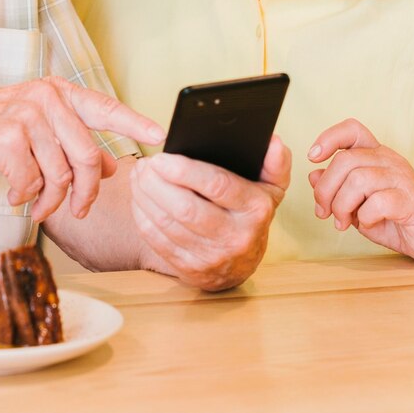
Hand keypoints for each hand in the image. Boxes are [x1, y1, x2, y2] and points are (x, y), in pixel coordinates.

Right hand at [0, 76, 164, 221]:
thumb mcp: (32, 129)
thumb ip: (70, 141)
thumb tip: (109, 165)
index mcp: (55, 91)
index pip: (104, 107)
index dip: (134, 122)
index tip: (160, 135)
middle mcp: (44, 98)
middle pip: (87, 155)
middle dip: (86, 191)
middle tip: (79, 210)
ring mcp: (25, 116)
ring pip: (61, 174)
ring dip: (52, 200)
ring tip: (36, 204)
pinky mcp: (6, 139)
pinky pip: (33, 182)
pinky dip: (25, 196)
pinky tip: (13, 193)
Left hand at [129, 136, 290, 290]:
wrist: (242, 264)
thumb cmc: (251, 213)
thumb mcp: (271, 187)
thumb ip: (275, 162)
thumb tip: (273, 142)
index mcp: (255, 209)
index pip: (217, 185)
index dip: (185, 170)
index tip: (161, 157)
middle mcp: (236, 236)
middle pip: (185, 208)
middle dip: (157, 183)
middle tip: (144, 164)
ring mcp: (212, 256)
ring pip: (167, 224)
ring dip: (145, 197)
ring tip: (138, 177)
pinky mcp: (190, 270)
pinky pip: (157, 241)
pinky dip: (143, 216)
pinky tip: (139, 199)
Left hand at [307, 119, 413, 263]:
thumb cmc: (395, 217)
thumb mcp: (358, 203)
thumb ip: (337, 188)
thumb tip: (313, 175)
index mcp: (377, 155)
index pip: (352, 129)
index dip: (328, 137)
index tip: (313, 157)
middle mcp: (390, 161)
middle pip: (346, 160)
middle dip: (326, 189)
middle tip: (324, 211)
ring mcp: (403, 179)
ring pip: (358, 180)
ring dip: (342, 205)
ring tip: (342, 222)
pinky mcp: (412, 201)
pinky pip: (378, 202)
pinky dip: (365, 216)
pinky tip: (367, 223)